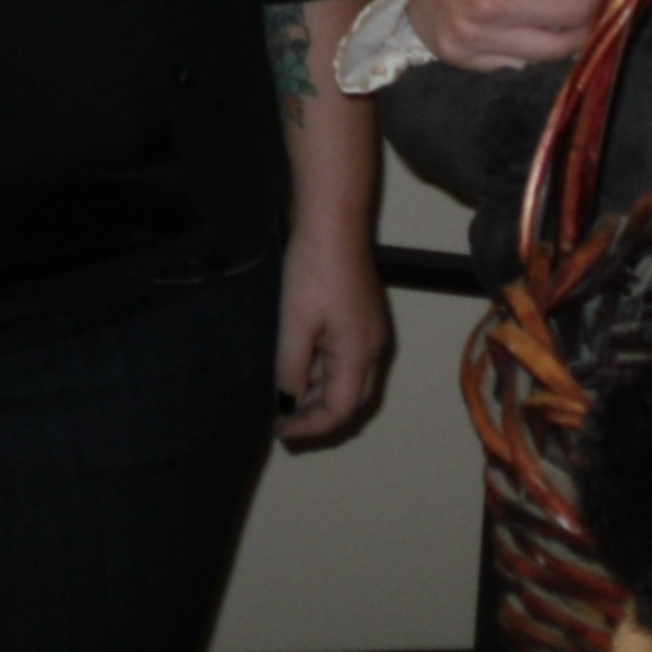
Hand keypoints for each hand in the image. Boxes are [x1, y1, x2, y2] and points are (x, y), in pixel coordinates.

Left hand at [273, 219, 391, 443]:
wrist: (334, 220)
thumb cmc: (313, 272)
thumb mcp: (295, 325)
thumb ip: (292, 369)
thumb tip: (288, 403)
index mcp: (359, 355)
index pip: (339, 411)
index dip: (310, 427)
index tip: (279, 431)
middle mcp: (372, 348)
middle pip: (350, 400)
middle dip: (317, 415)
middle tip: (282, 420)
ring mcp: (370, 331)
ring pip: (348, 379)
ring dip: (319, 392)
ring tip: (284, 394)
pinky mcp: (362, 315)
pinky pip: (346, 358)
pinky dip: (323, 370)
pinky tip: (299, 364)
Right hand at [406, 0, 615, 68]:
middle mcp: (496, 4)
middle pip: (578, 13)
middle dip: (596, 0)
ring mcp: (483, 37)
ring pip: (560, 47)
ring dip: (580, 31)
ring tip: (578, 14)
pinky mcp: (472, 59)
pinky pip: (529, 62)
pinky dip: (546, 48)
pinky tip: (546, 29)